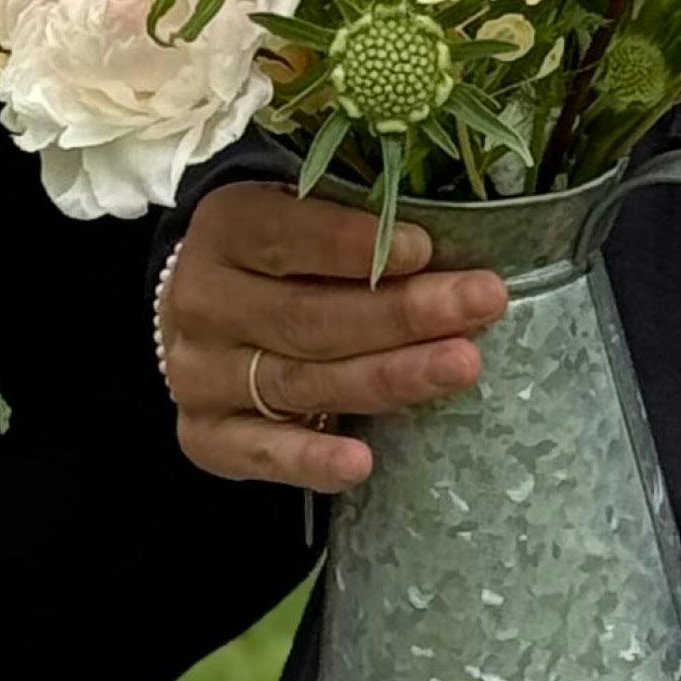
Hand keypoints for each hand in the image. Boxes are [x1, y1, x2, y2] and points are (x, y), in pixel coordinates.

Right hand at [162, 181, 509, 492]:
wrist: (203, 318)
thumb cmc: (278, 261)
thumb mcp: (298, 218)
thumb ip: (352, 227)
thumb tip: (439, 247)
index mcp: (224, 229)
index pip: (285, 236)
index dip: (352, 244)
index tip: (424, 248)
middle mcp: (203, 302)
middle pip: (308, 316)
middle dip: (402, 314)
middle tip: (480, 303)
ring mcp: (199, 375)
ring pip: (300, 383)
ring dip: (387, 379)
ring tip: (461, 367)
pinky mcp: (205, 436)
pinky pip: (260, 453)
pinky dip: (310, 461)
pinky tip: (360, 463)